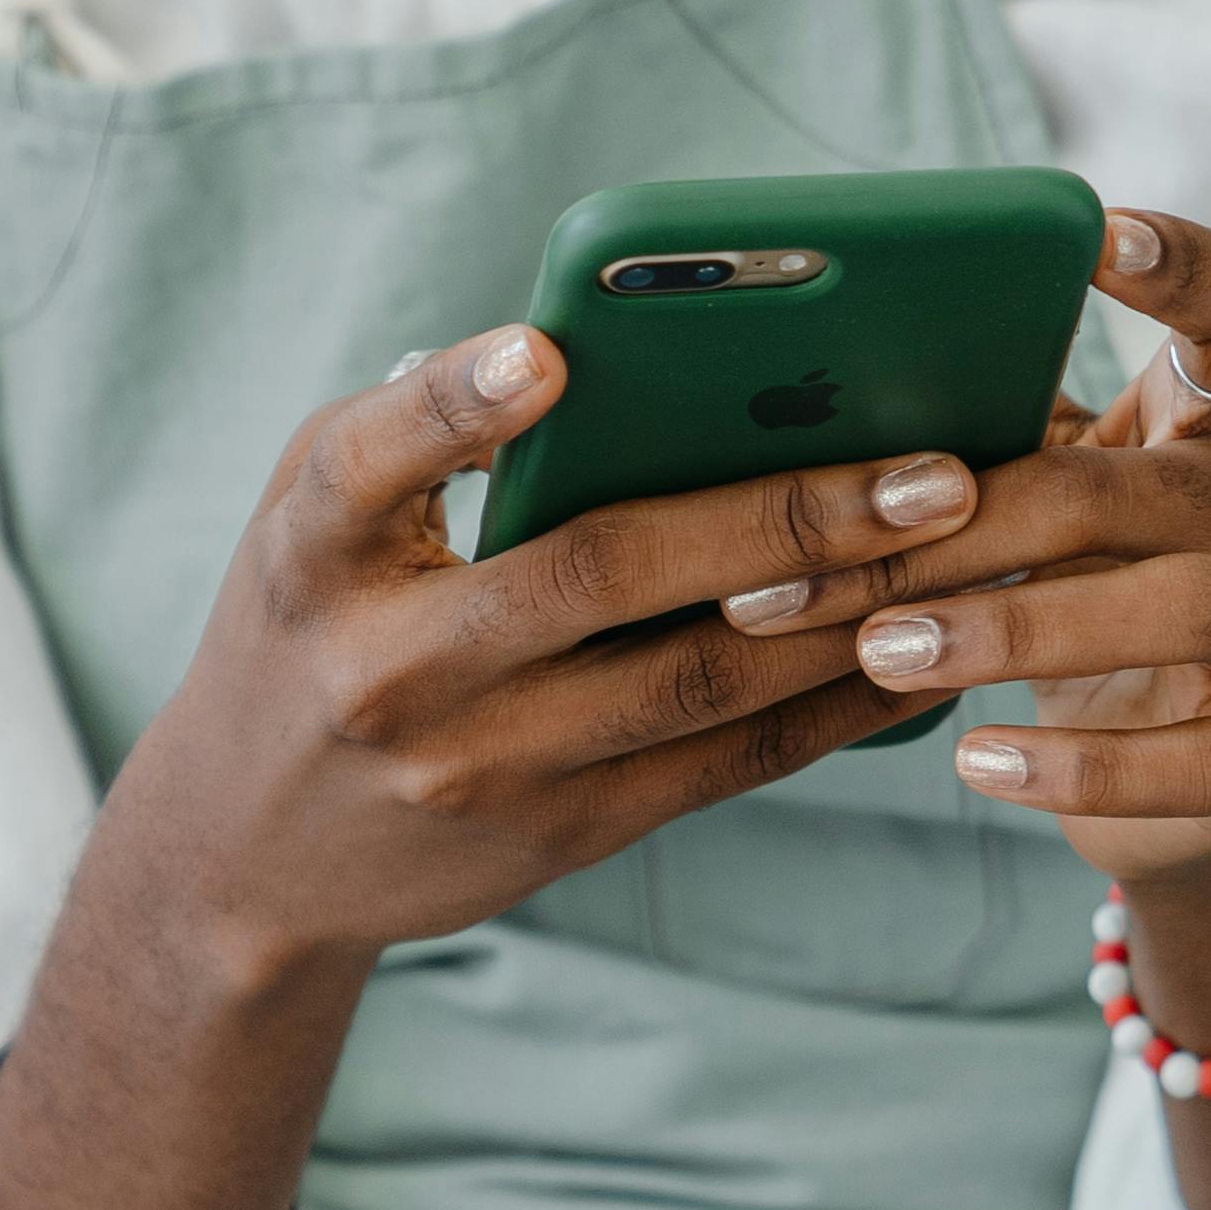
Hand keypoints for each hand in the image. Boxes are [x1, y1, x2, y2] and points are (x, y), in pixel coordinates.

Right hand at [91, 324, 1005, 981]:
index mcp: (313, 555)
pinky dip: (830, 704)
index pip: (370, 465)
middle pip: (598, 579)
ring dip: (843, 612)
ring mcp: (482, 765)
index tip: (549, 349)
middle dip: (776, 519)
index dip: (459, 406)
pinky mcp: (557, 834)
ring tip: (963, 542)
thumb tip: (621, 350)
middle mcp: (390, 666)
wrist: (247, 860)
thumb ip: (423, 433)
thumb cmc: (308, 625)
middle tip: (927, 468)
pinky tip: (920, 645)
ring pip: (691, 681)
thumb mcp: (311, 520)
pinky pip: (720, 762)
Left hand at [723, 203, 1210, 1045]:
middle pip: (1128, 484)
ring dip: (1016, 626)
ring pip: (1181, 606)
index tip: (1098, 234)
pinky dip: (1079, 765)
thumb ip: (982, 454)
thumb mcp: (1045, 517)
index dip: (1184, 265)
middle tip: (821, 565)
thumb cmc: (1081, 608)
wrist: (1187, 782)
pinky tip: (977, 761)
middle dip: (960, 523)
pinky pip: (1195, 760)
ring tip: (886, 653)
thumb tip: (790, 416)